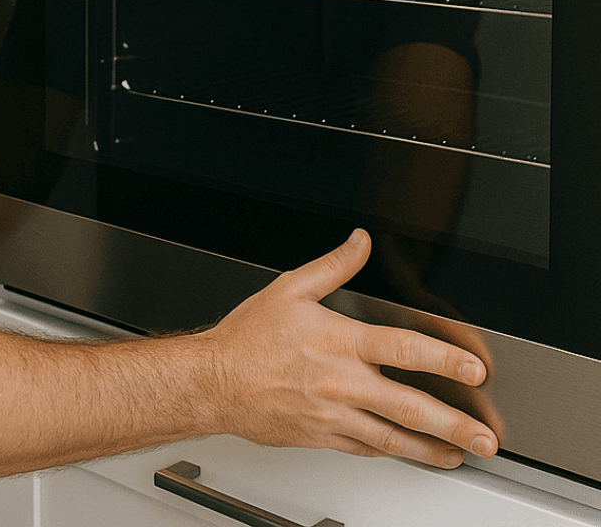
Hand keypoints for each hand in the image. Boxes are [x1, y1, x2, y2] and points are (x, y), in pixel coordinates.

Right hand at [200, 229, 497, 467]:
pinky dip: (393, 453)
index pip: (403, 349)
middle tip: (485, 435)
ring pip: (392, 438)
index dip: (444, 357)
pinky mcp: (321, 437)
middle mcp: (340, 382)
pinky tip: (411, 455)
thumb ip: (333, 266)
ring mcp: (333, 415)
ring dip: (432, 449)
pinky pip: (365, 448)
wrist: (213, 381)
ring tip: (460, 456)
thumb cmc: (247, 338)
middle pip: (408, 406)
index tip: (474, 368)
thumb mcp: (289, 288)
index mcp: (337, 341)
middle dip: (453, 423)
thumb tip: (360, 243)